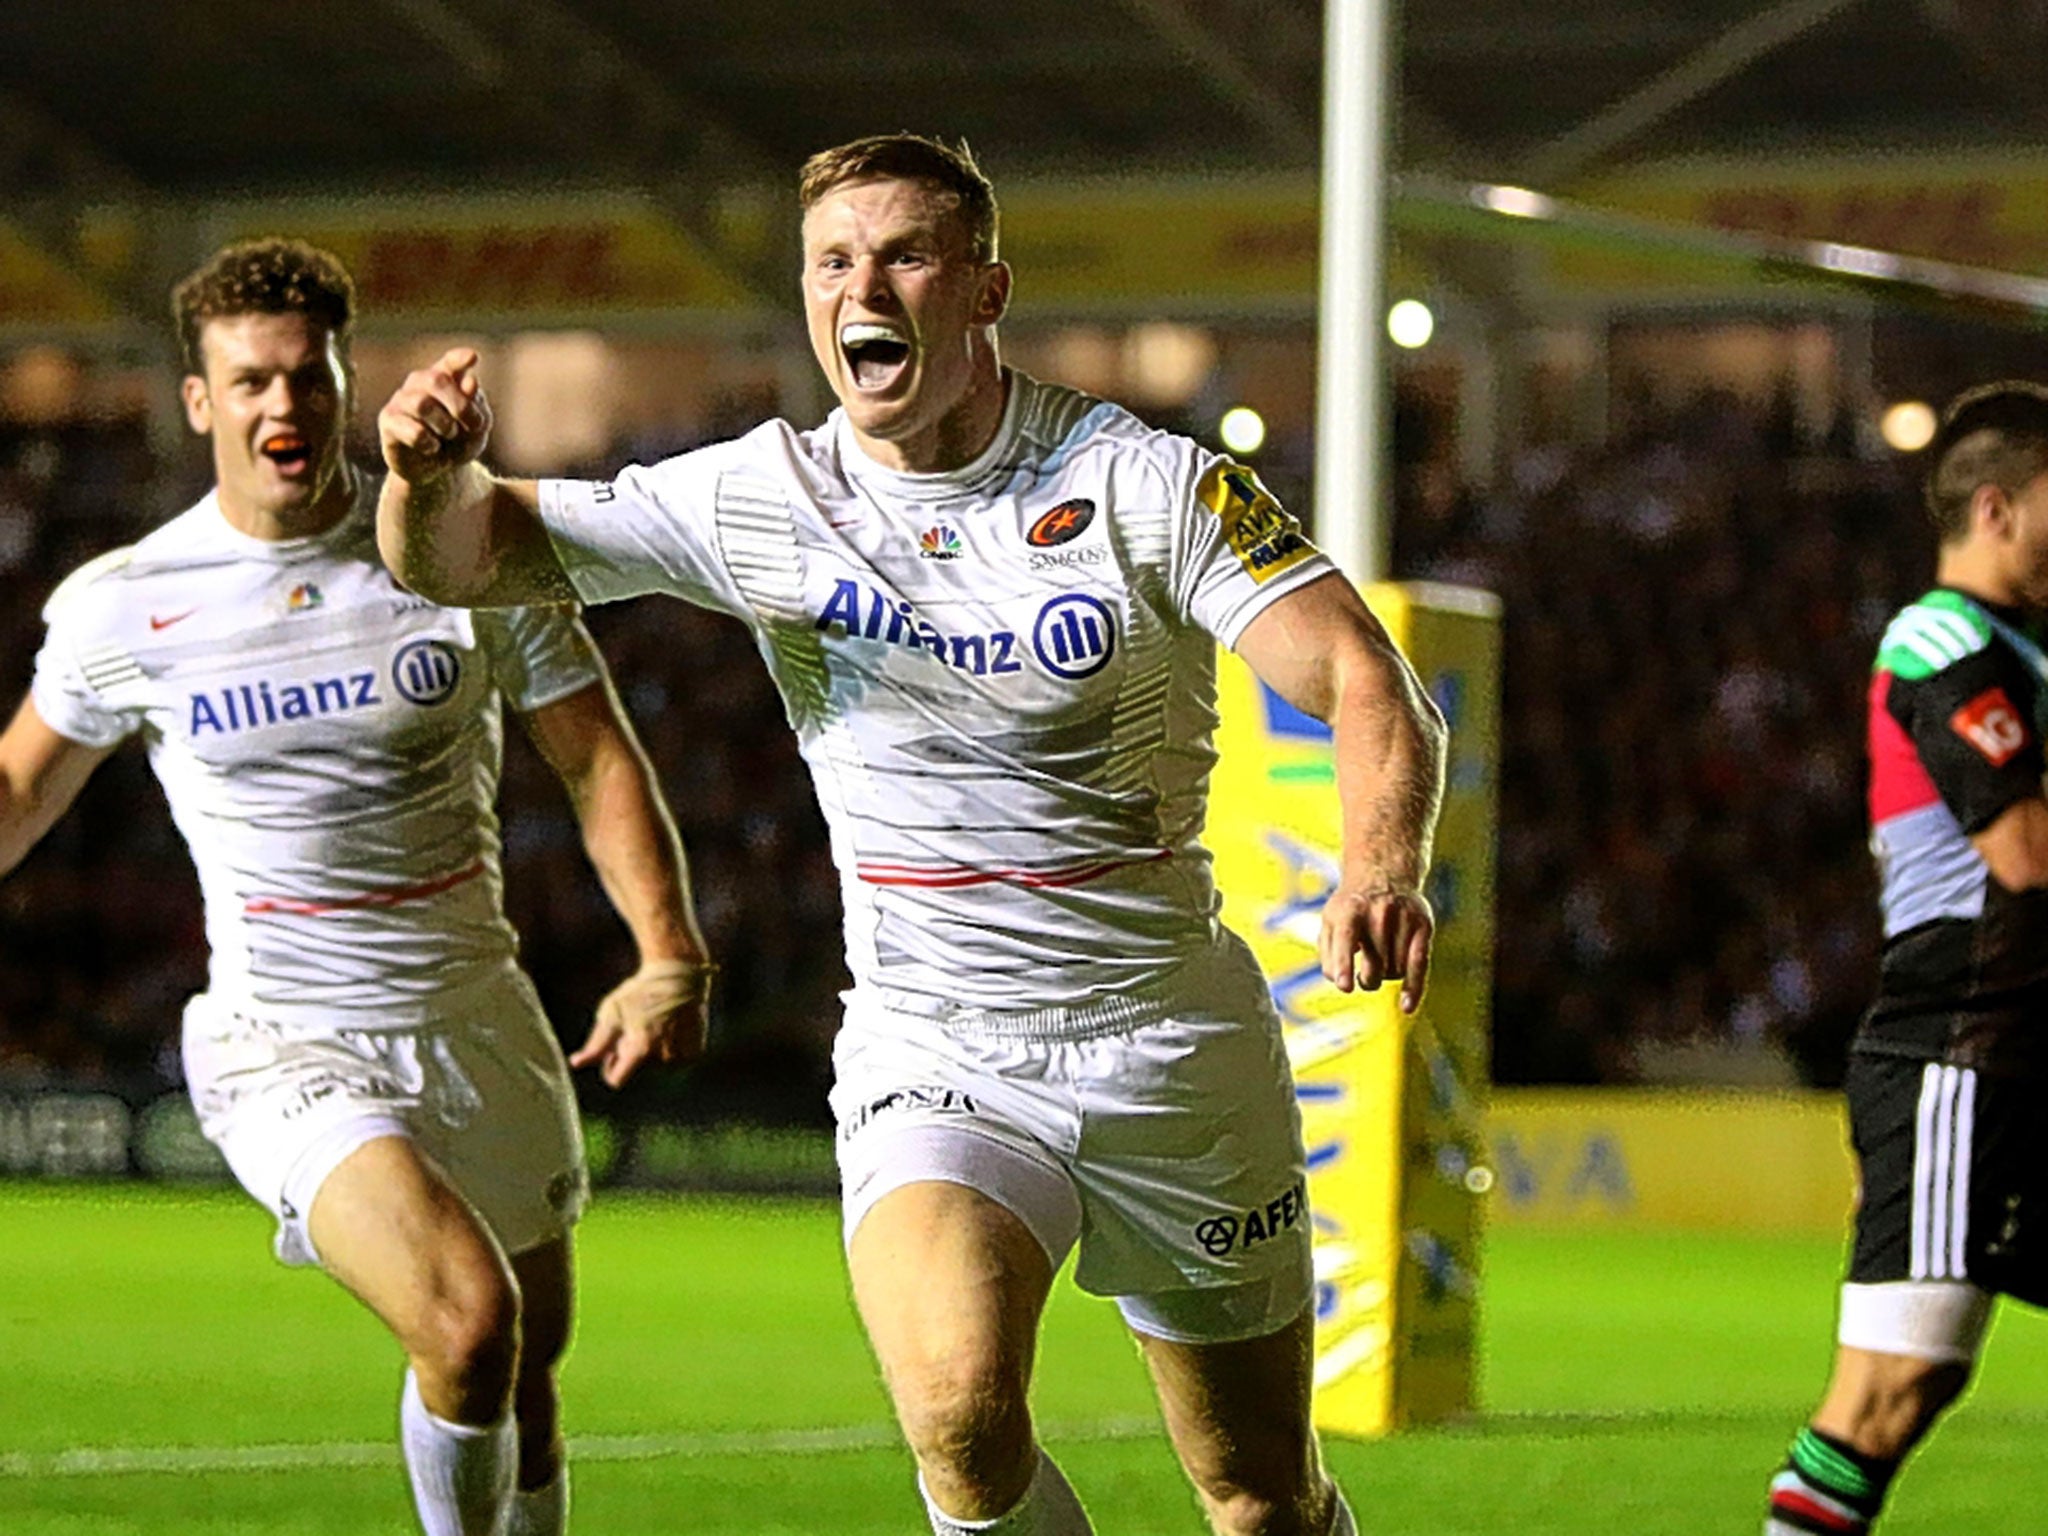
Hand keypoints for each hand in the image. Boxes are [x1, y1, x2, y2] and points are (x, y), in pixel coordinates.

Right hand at [378, 347, 493, 483]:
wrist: (436, 471)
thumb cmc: (458, 442)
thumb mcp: (476, 428)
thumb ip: (476, 405)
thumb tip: (470, 381)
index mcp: (444, 378)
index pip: (449, 363)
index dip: (458, 359)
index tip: (472, 357)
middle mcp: (419, 383)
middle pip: (436, 380)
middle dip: (460, 405)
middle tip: (474, 425)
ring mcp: (401, 400)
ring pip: (422, 404)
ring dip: (444, 425)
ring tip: (449, 436)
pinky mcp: (388, 421)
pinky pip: (411, 429)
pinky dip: (429, 442)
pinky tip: (432, 447)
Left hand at [570, 958, 715, 1088]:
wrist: (679, 974)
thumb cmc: (640, 992)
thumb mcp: (612, 1014)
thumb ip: (596, 1044)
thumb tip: (575, 1064)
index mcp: (640, 1050)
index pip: (615, 1080)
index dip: (611, 1065)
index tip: (614, 1048)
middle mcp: (663, 1058)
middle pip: (636, 1071)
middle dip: (634, 1055)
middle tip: (639, 1027)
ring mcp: (681, 1057)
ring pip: (656, 1068)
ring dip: (652, 1052)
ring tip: (655, 1024)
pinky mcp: (695, 1053)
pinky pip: (675, 1062)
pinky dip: (670, 1049)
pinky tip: (671, 1029)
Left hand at [1319, 882, 1433, 1013]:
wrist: (1385, 875)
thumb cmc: (1351, 908)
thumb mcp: (1330, 921)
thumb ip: (1328, 953)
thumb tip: (1339, 981)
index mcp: (1350, 910)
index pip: (1347, 938)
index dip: (1344, 963)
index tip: (1345, 986)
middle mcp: (1379, 913)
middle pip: (1375, 967)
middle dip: (1368, 980)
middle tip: (1364, 976)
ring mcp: (1404, 919)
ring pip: (1395, 971)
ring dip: (1387, 976)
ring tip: (1381, 960)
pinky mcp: (1424, 926)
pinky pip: (1420, 966)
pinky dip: (1413, 989)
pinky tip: (1407, 1007)